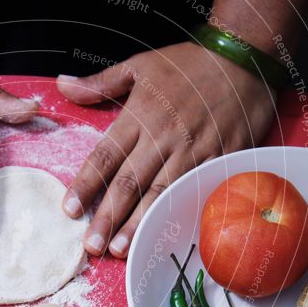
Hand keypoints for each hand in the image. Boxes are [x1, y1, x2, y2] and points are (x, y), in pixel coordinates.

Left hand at [57, 41, 275, 257]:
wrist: (245, 57)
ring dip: (138, 224)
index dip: (86, 184)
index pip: (105, 156)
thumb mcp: (140, 65)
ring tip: (119, 249)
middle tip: (90, 245)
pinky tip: (165, 236)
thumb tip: (62, 84)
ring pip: (160, 194)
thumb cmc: (189, 63)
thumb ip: (101, 83)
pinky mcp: (219, 160)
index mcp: (139, 115)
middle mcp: (163, 137)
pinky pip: (194, 193)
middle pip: (129, 183)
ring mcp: (193, 151)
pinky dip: (178, 215)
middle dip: (107, 216)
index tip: (69, 209)